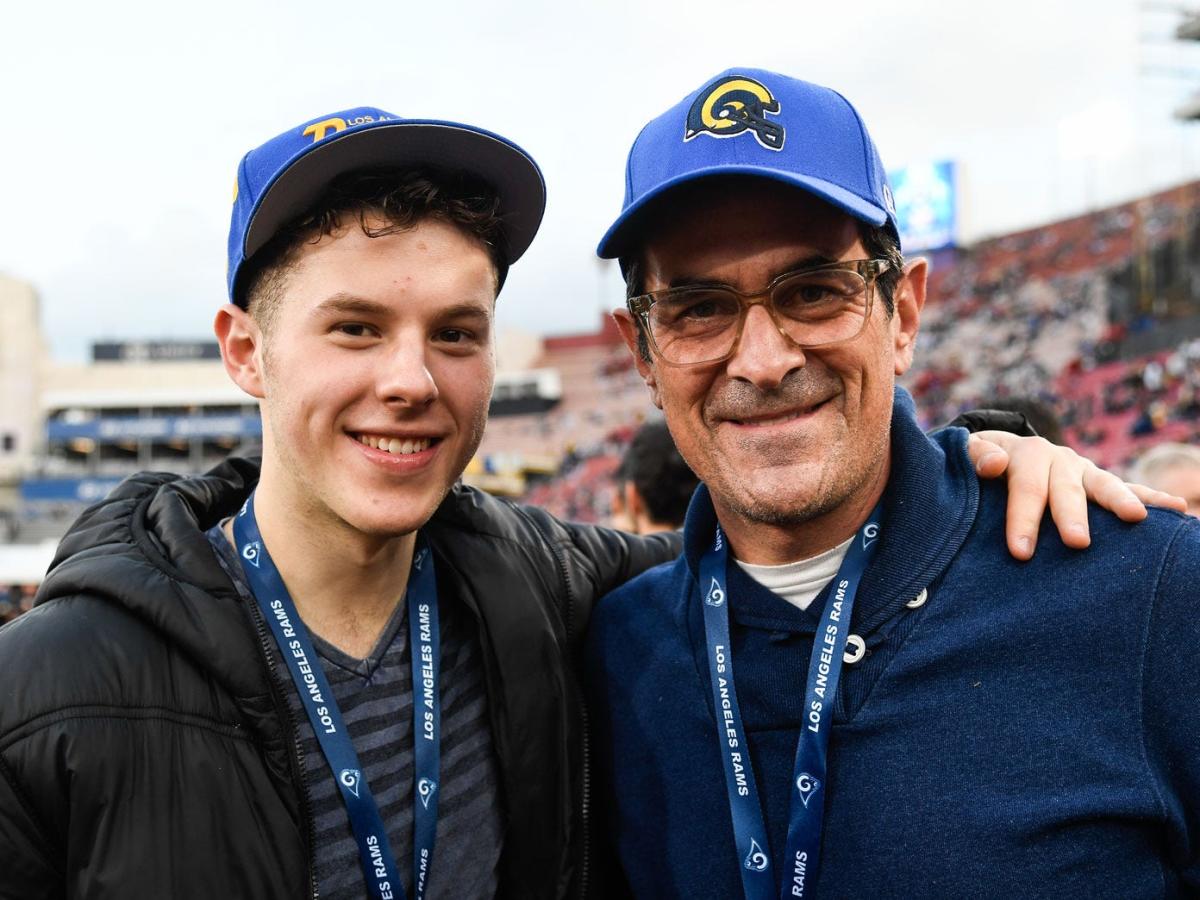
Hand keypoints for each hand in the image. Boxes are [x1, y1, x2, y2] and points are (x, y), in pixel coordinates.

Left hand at [966, 431, 1187, 559]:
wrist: (998, 451)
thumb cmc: (978, 464)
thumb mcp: (967, 454)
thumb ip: (974, 456)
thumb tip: (993, 463)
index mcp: (1026, 454)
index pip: (1025, 487)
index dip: (1022, 518)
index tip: (1020, 552)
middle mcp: (1059, 461)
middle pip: (1066, 489)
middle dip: (1072, 516)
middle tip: (1078, 543)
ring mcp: (1083, 472)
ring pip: (1104, 486)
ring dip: (1120, 502)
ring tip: (1138, 519)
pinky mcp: (1098, 484)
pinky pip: (1129, 490)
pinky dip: (1152, 499)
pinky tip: (1179, 511)